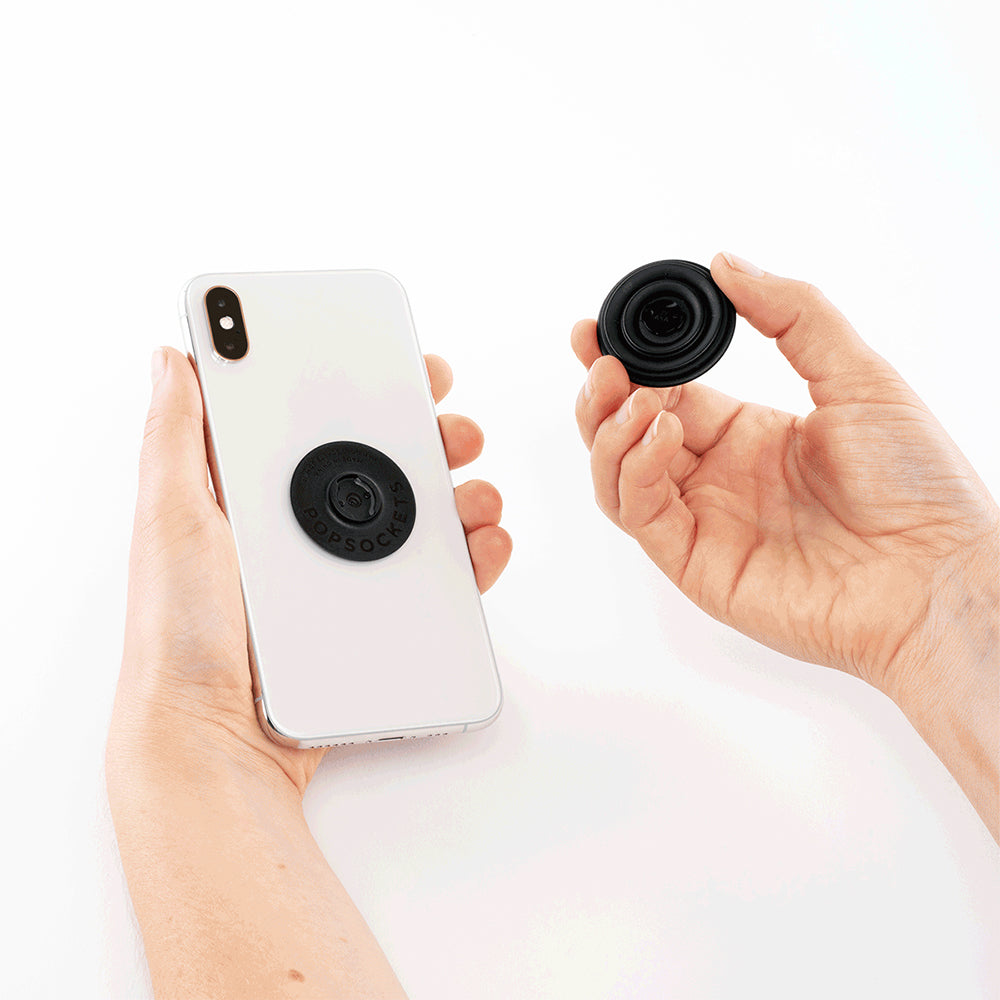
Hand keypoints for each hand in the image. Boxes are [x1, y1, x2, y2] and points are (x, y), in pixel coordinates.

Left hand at [109, 346, 511, 799]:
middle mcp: (308, 527)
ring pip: (422, 517)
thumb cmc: (178, 633)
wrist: (215, 738)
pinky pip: (438, 578)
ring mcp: (346, 574)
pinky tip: (483, 542)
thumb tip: (174, 357)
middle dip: (433, 435)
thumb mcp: (168, 519)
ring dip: (464, 493)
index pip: (322, 420)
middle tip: (453, 427)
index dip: (367, 386)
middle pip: (386, 463)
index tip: (405, 364)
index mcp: (261, 493)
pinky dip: (474, 556)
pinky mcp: (376, 617)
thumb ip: (175, 437)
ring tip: (475, 493)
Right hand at [574, 252, 997, 835]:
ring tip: (633, 396)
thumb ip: (791, 313)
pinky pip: (638, 512)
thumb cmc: (917, 483)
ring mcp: (702, 520)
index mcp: (747, 433)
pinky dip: (633, 469)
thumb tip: (725, 263)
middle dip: (603, 392)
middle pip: (627, 431)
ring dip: (610, 430)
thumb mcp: (859, 374)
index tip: (597, 331)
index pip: (664, 390)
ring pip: (617, 473)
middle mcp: (716, 476)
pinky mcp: (694, 561)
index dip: (628, 362)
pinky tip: (660, 434)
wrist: (938, 575)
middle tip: (602, 360)